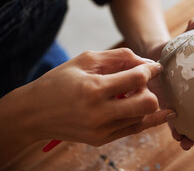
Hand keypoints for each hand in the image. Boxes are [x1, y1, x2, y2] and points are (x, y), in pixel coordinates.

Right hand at [0, 48, 173, 164]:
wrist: (33, 114)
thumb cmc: (59, 82)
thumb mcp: (86, 60)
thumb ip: (118, 57)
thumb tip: (146, 62)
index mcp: (93, 89)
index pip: (137, 79)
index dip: (151, 69)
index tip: (155, 67)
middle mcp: (99, 113)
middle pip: (148, 103)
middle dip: (150, 89)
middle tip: (140, 82)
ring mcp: (102, 130)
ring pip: (143, 116)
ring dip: (144, 101)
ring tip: (130, 93)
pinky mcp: (102, 140)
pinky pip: (135, 129)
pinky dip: (146, 117)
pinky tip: (158, 111)